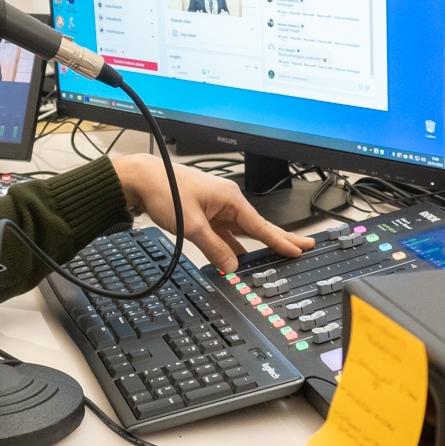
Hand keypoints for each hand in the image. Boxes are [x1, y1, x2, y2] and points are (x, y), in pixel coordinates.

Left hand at [111, 154, 313, 271]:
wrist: (141, 179)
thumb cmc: (165, 190)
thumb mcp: (192, 226)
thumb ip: (214, 248)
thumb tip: (230, 266)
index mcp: (230, 198)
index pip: (260, 225)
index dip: (280, 240)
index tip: (298, 248)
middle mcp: (227, 201)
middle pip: (258, 226)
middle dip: (280, 238)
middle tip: (302, 246)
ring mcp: (216, 207)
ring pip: (241, 231)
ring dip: (255, 244)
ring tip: (277, 254)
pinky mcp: (205, 213)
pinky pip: (225, 232)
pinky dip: (233, 245)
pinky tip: (239, 256)